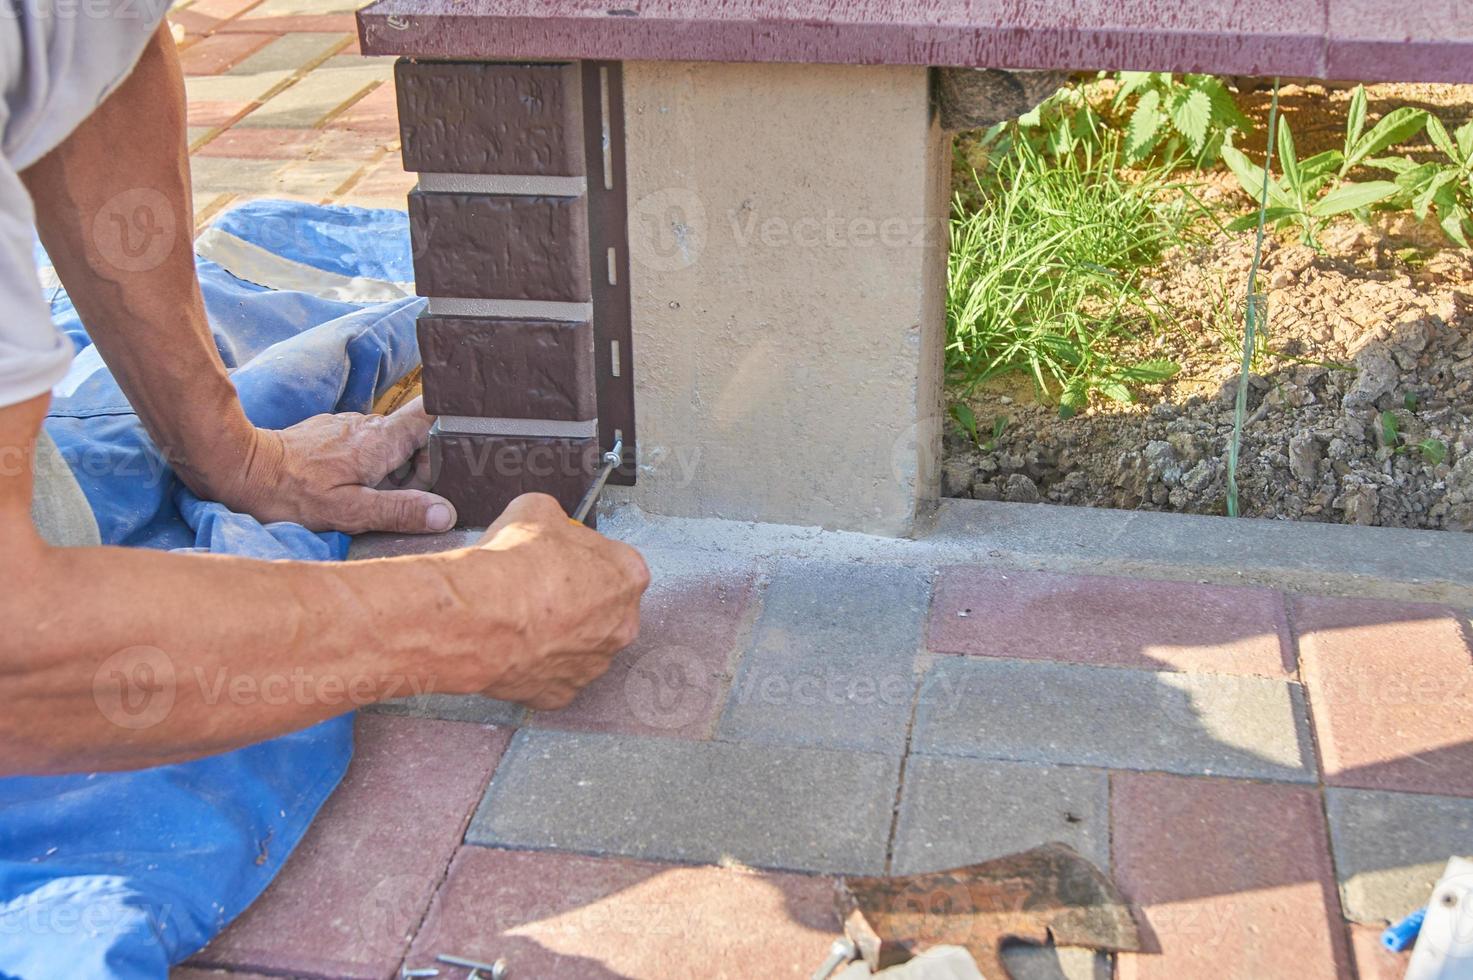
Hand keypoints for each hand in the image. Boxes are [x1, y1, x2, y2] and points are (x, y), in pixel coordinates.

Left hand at [208, 397, 456, 533]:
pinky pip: (364, 448)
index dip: (449, 432)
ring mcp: (348, 427)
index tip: (453, 458)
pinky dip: (367, 468)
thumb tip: (446, 513)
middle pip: (415, 440)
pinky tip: (346, 489)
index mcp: (381, 441)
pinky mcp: (330, 434)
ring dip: (390, 472)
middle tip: (395, 500)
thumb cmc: (291, 495)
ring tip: (364, 499)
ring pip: (389, 446)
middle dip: (418, 470)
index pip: (431, 416)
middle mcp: (368, 426)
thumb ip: (399, 510)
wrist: (239, 471)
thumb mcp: (349, 513)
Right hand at [469, 493, 648, 709]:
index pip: (616, 563)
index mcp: (627, 576)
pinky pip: (553, 676)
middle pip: (604, 608)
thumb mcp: (535, 511)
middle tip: (542, 588)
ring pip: (581, 645)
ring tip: (524, 618)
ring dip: (560, 634)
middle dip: (578, 599)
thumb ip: (554, 519)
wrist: (477, 616)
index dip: (585, 557)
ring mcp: (594, 663)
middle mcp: (622, 625)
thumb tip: (547, 521)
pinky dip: (536, 664)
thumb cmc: (512, 568)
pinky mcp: (562, 693)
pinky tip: (516, 646)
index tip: (563, 557)